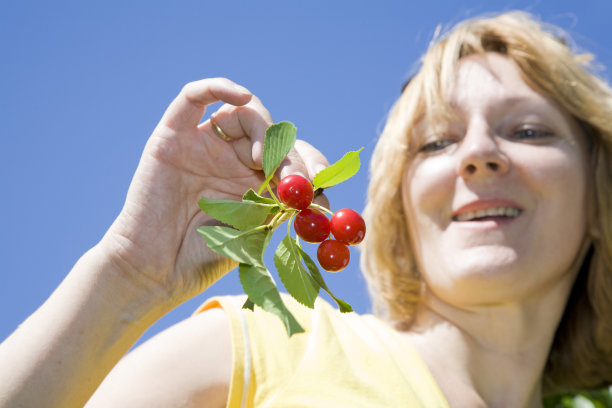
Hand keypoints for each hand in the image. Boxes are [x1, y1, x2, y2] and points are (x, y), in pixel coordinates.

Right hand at [99, 78, 326, 307]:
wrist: (157, 270)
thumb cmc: (205, 257)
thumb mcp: (258, 232)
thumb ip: (287, 209)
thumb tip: (325, 198)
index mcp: (254, 180)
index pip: (292, 156)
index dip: (310, 165)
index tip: (320, 187)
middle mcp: (231, 158)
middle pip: (272, 132)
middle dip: (289, 152)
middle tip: (296, 178)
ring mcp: (204, 145)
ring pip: (242, 112)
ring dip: (264, 129)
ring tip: (266, 161)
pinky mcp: (173, 136)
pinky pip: (194, 97)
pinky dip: (219, 88)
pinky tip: (241, 97)